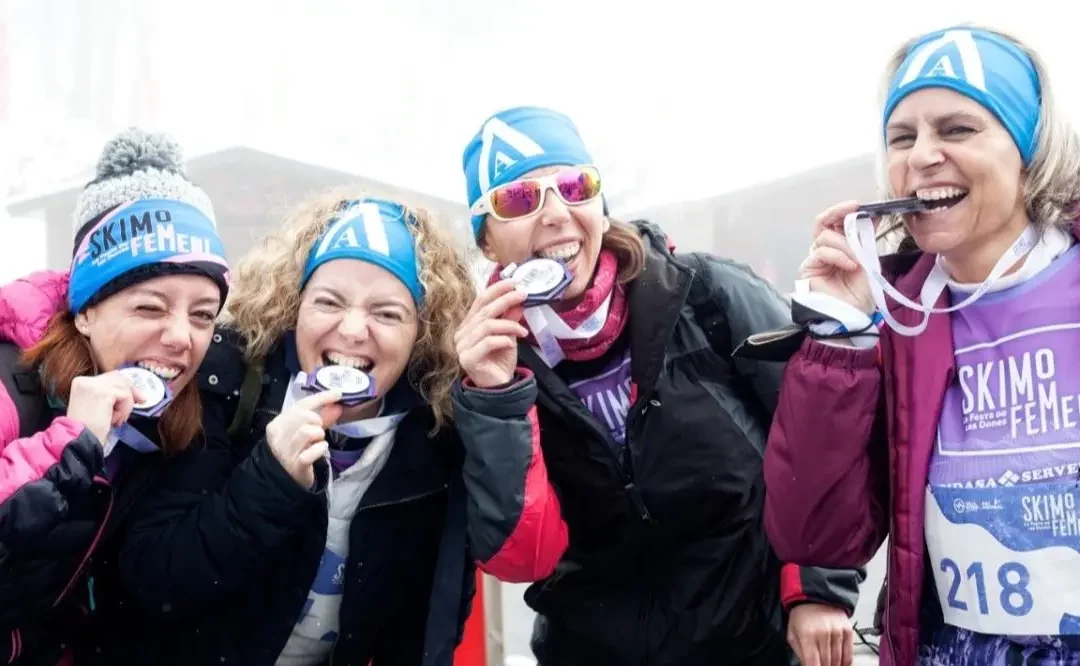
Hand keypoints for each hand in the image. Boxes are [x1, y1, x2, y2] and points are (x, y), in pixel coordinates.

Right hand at [66, 371, 144, 445]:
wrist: (78, 441)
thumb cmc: (88, 429)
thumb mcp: (97, 407)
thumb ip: (110, 395)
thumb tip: (135, 393)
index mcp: (81, 382)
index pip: (109, 377)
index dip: (124, 386)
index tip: (136, 397)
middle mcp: (85, 381)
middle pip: (118, 377)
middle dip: (131, 390)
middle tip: (141, 401)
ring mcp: (93, 385)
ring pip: (124, 386)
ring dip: (126, 405)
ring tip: (116, 419)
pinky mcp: (103, 393)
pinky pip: (125, 396)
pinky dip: (124, 410)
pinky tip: (114, 421)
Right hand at [265, 390, 342, 487]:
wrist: (285, 479)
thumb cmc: (296, 451)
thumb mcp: (304, 431)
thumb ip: (321, 417)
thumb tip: (337, 404)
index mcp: (277, 424)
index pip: (301, 405)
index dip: (321, 397)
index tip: (338, 393)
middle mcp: (278, 437)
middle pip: (302, 416)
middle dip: (317, 420)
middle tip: (320, 428)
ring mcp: (285, 452)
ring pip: (306, 432)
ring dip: (318, 434)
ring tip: (319, 440)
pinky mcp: (295, 466)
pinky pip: (310, 453)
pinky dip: (320, 449)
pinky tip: (321, 449)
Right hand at [454, 279, 528, 387]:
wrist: (498, 388)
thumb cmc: (500, 361)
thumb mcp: (509, 335)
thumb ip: (510, 318)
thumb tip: (519, 300)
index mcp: (469, 324)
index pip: (480, 301)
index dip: (496, 290)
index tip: (514, 282)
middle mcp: (462, 333)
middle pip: (484, 311)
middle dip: (506, 300)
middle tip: (524, 295)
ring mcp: (462, 346)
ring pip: (486, 325)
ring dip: (509, 325)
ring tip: (523, 331)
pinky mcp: (468, 359)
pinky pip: (487, 342)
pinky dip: (503, 339)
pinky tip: (512, 342)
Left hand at [787, 603, 853, 665]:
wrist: (816, 595)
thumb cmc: (802, 614)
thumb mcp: (792, 632)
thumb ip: (799, 652)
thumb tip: (806, 665)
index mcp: (807, 634)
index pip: (812, 663)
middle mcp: (823, 633)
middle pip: (826, 663)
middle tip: (820, 665)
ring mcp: (837, 632)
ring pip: (838, 660)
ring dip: (834, 665)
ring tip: (829, 664)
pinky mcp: (847, 630)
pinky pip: (849, 654)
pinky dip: (845, 663)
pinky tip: (840, 663)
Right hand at [800, 200, 873, 314]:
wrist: (852, 315)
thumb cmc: (859, 292)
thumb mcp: (867, 261)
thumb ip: (865, 241)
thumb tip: (872, 217)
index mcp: (839, 247)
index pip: (837, 223)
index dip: (848, 212)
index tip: (865, 207)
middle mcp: (824, 250)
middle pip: (822, 222)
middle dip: (838, 212)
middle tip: (854, 208)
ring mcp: (815, 259)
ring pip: (824, 237)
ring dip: (845, 244)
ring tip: (857, 260)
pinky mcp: (808, 269)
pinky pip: (821, 253)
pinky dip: (838, 256)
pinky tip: (850, 265)